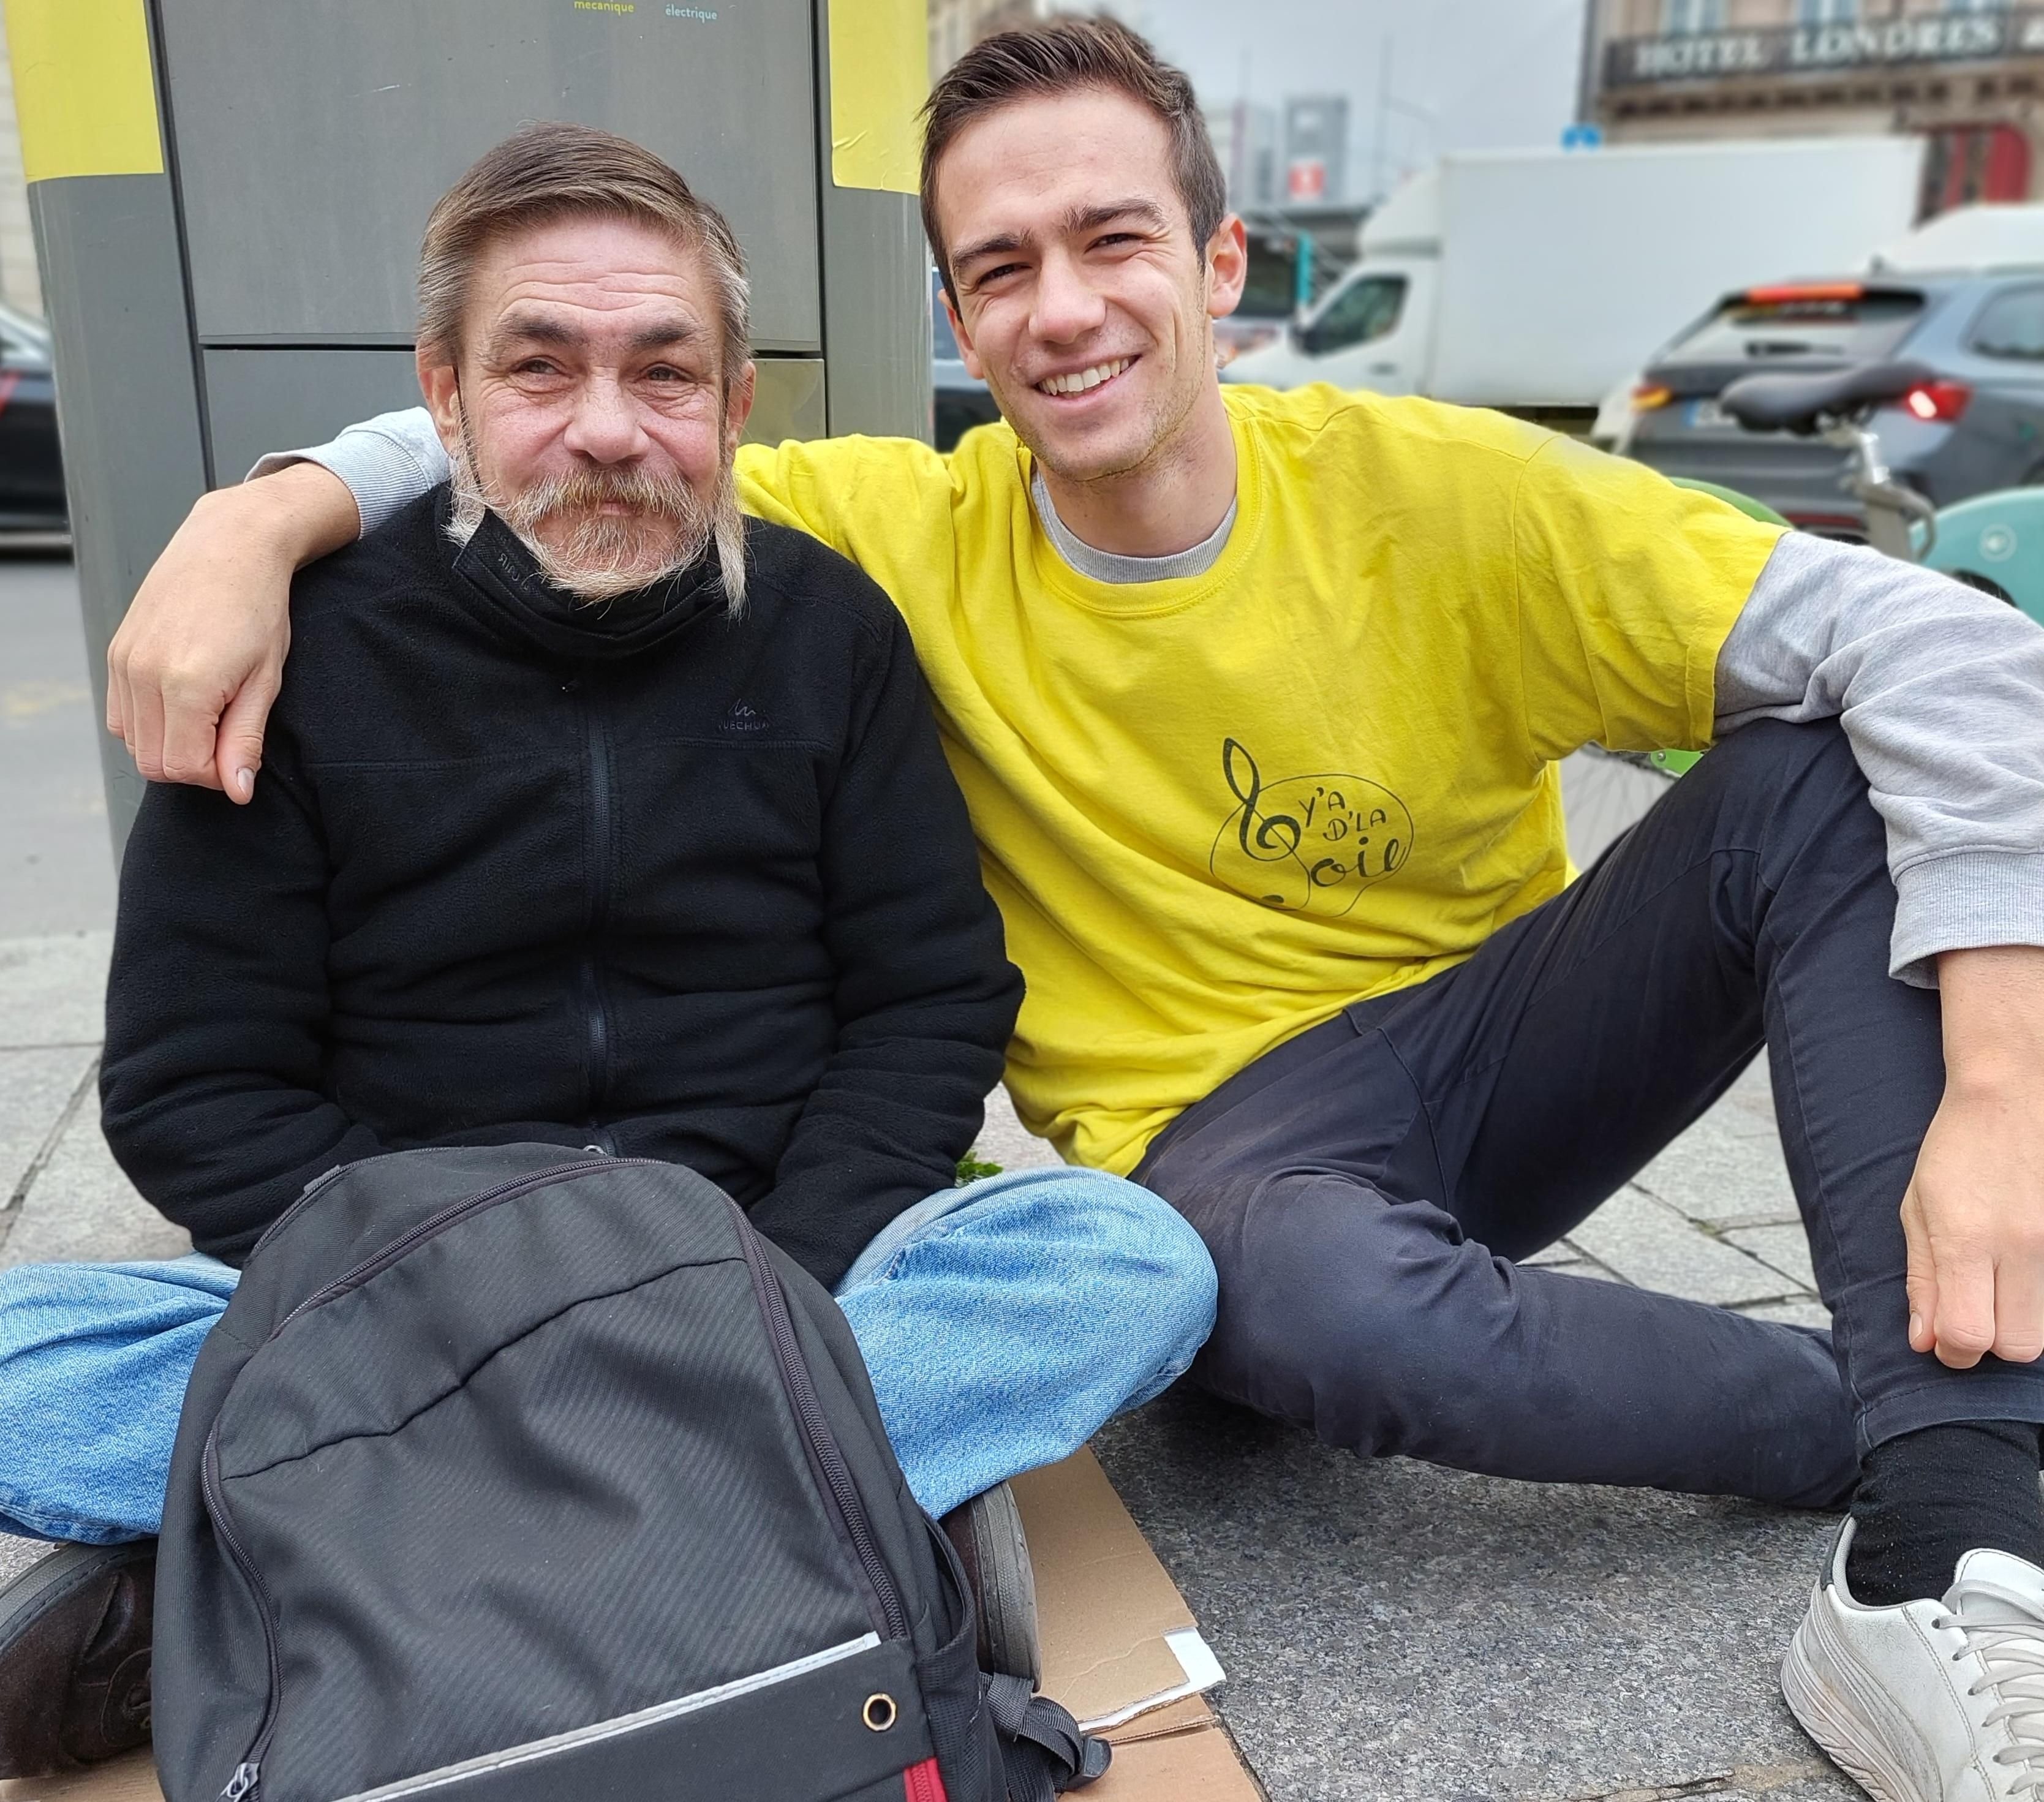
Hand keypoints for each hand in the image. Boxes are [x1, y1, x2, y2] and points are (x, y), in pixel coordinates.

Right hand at [107, 462, 357, 799]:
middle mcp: (144, 674)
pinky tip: (183, 700)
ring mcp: (124, 662)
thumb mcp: (266, 680)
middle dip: (191, 763)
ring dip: (169, 743)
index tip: (237, 753)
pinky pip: (121, 714)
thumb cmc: (258, 607)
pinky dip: (149, 722)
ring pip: (133, 741)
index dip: (214, 775)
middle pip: (152, 762)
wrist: (231, 546)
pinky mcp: (116, 652)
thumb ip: (246, 739)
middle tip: (226, 733)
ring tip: (209, 711)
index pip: (182, 768)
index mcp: (186, 684)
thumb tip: (236, 791)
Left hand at [1902, 946, 2043, 1367]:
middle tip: (1972, 1314)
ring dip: (2016, 1323)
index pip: (1967, 1337)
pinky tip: (2020, 1268)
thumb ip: (1922, 1277)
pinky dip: (2039, 1295)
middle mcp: (2020, 1245)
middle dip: (1988, 1343)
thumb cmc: (1958, 1148)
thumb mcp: (1919, 1207)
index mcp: (1966, 1238)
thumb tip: (1925, 1342)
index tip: (1944, 1339)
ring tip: (1996, 1286)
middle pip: (2015, 1346)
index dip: (1952, 1351)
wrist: (2015, 1092)